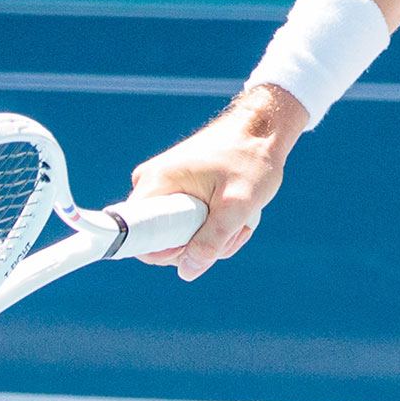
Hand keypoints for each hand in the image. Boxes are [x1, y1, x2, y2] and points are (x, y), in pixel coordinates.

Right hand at [126, 83, 305, 280]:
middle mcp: (152, 182)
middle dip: (199, 244)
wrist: (262, 129)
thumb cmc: (251, 159)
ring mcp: (165, 185)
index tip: (197, 244)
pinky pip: (186, 221)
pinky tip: (234, 214)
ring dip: (211, 236)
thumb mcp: (237, 205)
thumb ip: (212, 241)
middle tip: (232, 230)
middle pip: (161, 239)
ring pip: (178, 233)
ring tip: (239, 220)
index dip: (165, 252)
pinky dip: (212, 225)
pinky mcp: (177, 187)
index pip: (137, 235)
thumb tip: (186, 271)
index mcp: (157, 181)